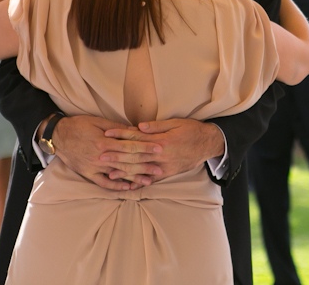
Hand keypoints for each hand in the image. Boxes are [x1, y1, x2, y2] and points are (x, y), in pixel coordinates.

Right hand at [54, 115, 161, 190]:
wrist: (58, 136)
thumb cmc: (80, 125)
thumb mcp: (99, 122)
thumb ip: (118, 129)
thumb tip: (137, 131)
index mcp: (104, 142)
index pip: (130, 147)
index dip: (146, 148)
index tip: (159, 149)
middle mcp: (100, 157)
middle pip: (127, 162)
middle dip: (145, 165)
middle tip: (160, 168)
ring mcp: (94, 167)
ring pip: (118, 174)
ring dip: (134, 178)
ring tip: (149, 181)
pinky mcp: (88, 174)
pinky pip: (103, 183)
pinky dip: (116, 186)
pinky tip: (128, 188)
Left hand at [104, 118, 223, 182]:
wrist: (208, 144)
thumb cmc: (192, 130)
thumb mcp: (176, 122)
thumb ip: (157, 126)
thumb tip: (138, 127)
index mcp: (162, 141)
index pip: (137, 138)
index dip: (121, 136)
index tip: (107, 134)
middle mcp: (162, 155)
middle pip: (135, 156)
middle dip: (117, 156)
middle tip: (100, 156)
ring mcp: (165, 166)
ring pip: (141, 170)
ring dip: (125, 171)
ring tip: (109, 173)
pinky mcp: (169, 173)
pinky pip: (152, 179)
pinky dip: (140, 182)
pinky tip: (129, 185)